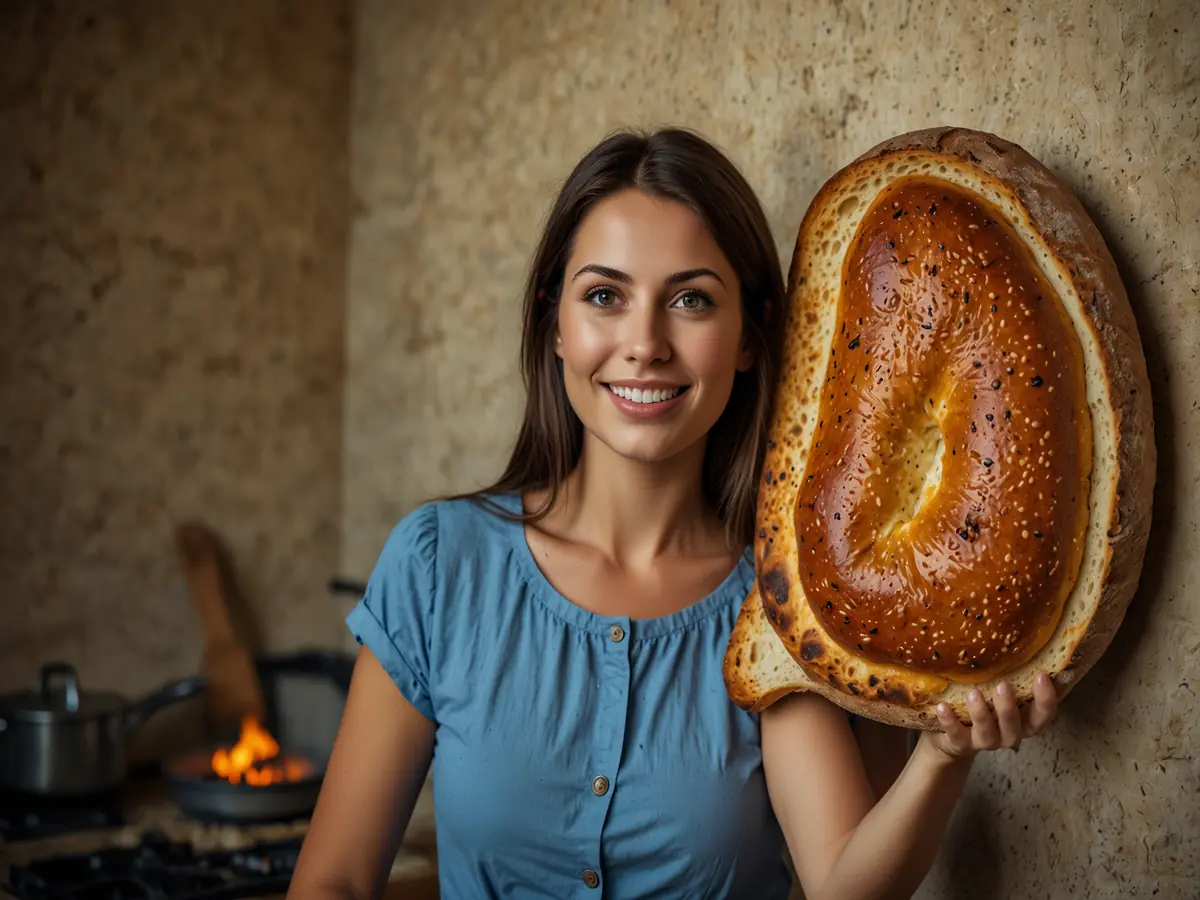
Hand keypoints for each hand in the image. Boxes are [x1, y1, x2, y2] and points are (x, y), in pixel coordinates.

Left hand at [925, 673, 1058, 760]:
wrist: (953, 737)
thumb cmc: (987, 706)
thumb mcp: (1005, 693)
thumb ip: (1021, 678)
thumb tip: (1040, 648)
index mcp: (1024, 721)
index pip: (1043, 714)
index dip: (1047, 698)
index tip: (1042, 675)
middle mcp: (1009, 734)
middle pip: (1016, 726)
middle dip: (1009, 707)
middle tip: (1002, 685)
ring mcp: (984, 741)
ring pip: (987, 733)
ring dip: (981, 714)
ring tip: (973, 693)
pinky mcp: (960, 744)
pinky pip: (956, 736)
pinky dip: (950, 722)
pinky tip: (942, 707)